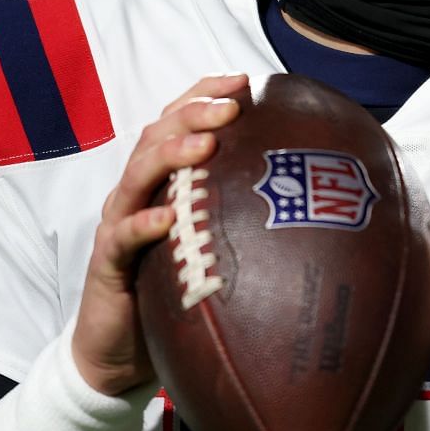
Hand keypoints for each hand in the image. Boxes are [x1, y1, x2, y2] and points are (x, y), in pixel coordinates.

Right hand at [72, 74, 247, 395]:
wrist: (120, 351)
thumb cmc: (174, 292)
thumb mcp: (215, 247)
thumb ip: (247, 218)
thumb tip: (322, 204)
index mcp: (163, 181)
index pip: (177, 122)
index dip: (205, 93)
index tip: (244, 79)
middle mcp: (137, 193)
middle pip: (157, 136)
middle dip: (194, 113)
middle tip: (231, 105)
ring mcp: (119, 223)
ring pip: (138, 176)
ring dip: (172, 156)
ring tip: (205, 144)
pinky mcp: (107, 261)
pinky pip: (123, 237)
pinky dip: (144, 224)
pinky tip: (166, 219)